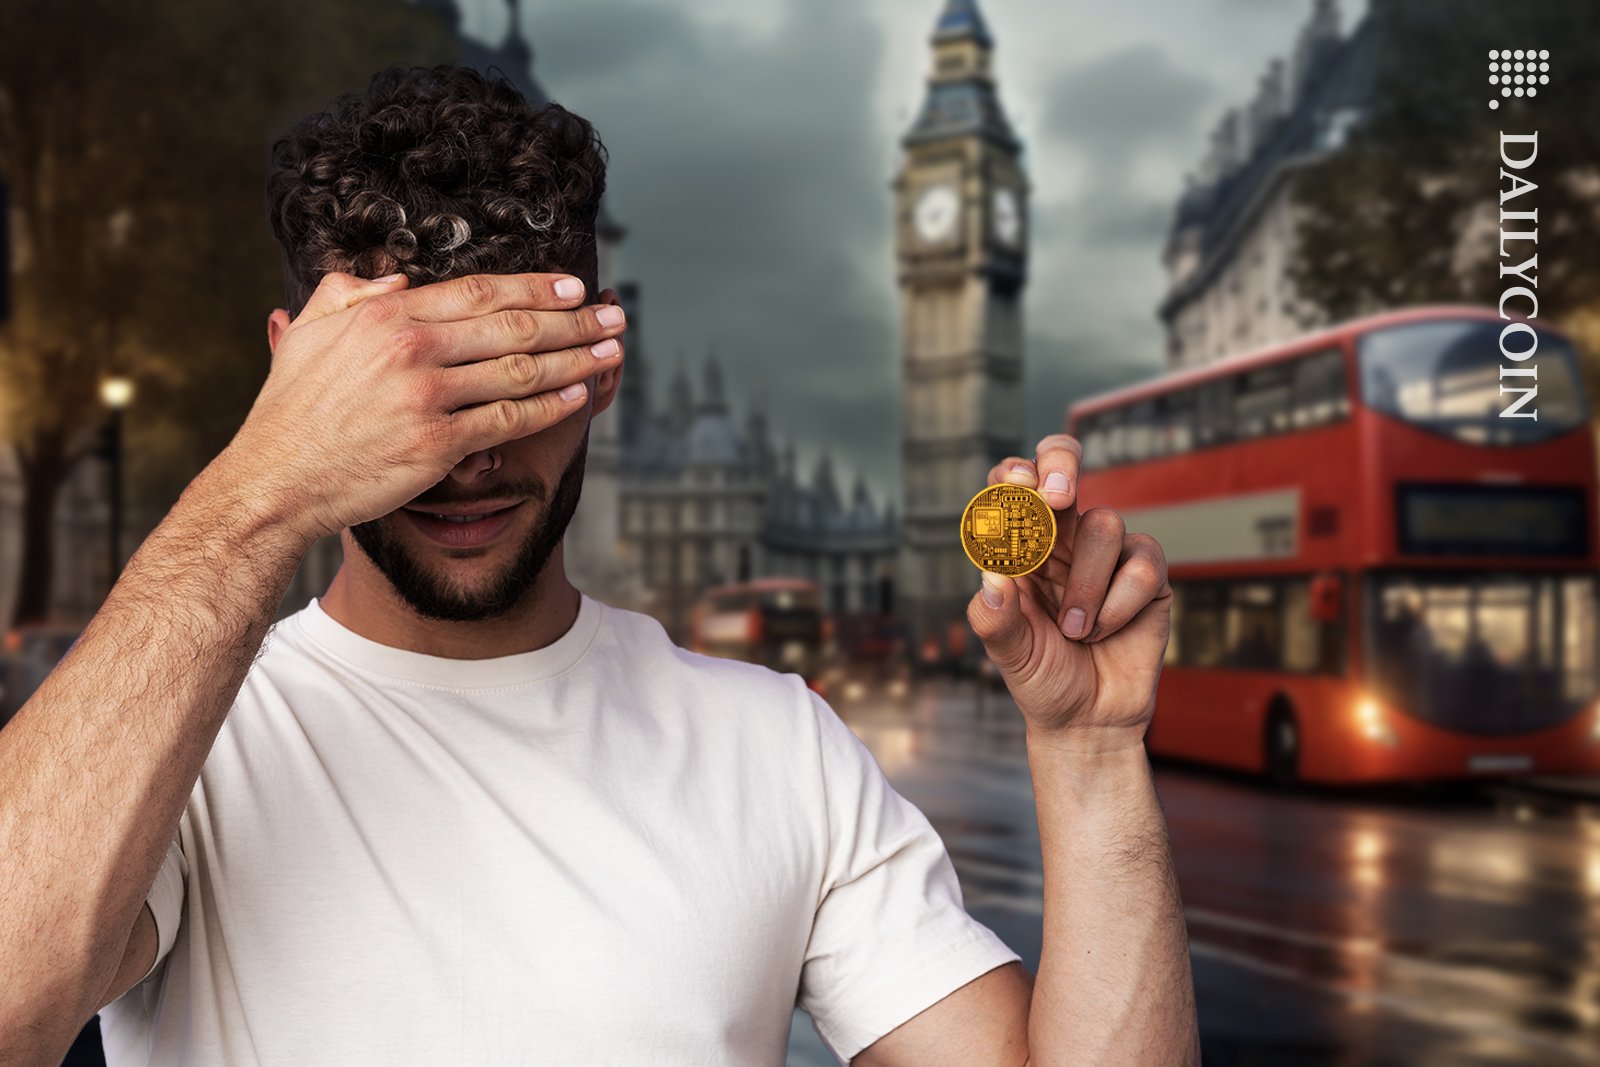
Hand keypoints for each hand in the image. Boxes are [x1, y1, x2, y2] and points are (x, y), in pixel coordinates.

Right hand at [220, 270, 625, 544]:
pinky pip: (509, 419)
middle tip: (613, 316)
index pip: (479, 292)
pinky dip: (550, 407)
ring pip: (521, 371)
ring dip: (576, 360)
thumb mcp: (306, 334)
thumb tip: (394, 278)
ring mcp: (426, 397)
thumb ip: (347, 295)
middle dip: (574, 321)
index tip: (572, 287)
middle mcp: (411, 348)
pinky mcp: (437, 444)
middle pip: (514, 326)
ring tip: (611, 353)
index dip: (534, 288)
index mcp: (385, 315)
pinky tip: (578, 397)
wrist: (274, 482)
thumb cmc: (289, 412)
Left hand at [965, 433, 1170, 752]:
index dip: (1014, 475)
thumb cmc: (1041, 678)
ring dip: (1086, 585)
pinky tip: (1106, 633)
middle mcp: (1061, 537)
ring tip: (1074, 630)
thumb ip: (994, 616)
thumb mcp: (1007, 653)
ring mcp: (1105, 552)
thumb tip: (991, 576)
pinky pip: (1142, 563)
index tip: (1015, 486)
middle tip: (1057, 496)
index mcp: (1019, 544)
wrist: (1088, 721)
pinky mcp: (1146, 574)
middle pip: (1063, 465)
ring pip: (1106, 524)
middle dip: (1061, 465)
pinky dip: (1119, 604)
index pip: (1013, 487)